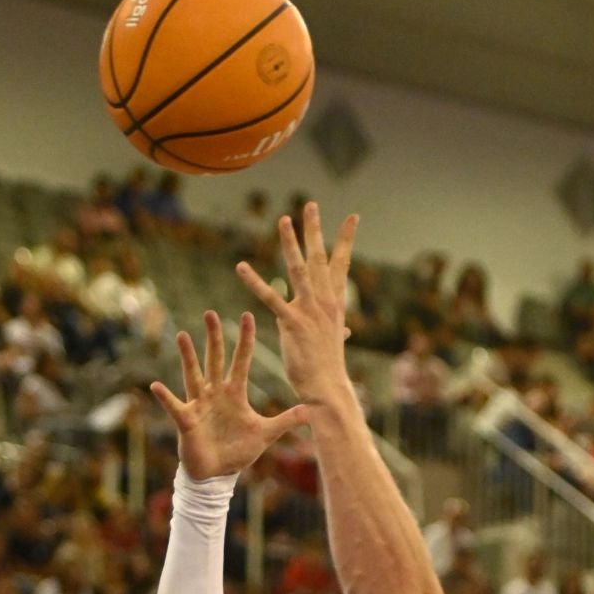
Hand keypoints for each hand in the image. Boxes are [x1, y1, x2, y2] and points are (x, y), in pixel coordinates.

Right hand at [150, 310, 308, 479]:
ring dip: (188, 357)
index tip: (247, 316)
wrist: (218, 473)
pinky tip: (156, 386)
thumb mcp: (266, 434)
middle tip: (210, 314)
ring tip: (182, 335)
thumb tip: (311, 410)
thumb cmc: (238, 451)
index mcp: (234, 393)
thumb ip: (286, 420)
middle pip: (214, 360)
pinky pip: (175, 406)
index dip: (245, 340)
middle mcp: (215, 393)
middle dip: (214, 338)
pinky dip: (166, 397)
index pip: (241, 361)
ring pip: (193, 375)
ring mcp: (199, 405)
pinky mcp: (187, 420)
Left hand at [236, 203, 358, 406]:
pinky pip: (270, 298)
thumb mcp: (335, 343)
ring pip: (299, 269)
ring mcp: (309, 310)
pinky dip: (254, 282)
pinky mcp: (292, 323)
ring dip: (290, 243)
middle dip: (315, 230)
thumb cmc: (329, 368)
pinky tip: (241, 267)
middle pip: (320, 258)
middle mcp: (325, 301)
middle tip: (311, 204)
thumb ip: (338, 330)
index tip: (353, 217)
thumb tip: (346, 329)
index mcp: (335, 303)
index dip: (346, 240)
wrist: (327, 388)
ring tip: (283, 220)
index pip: (342, 264)